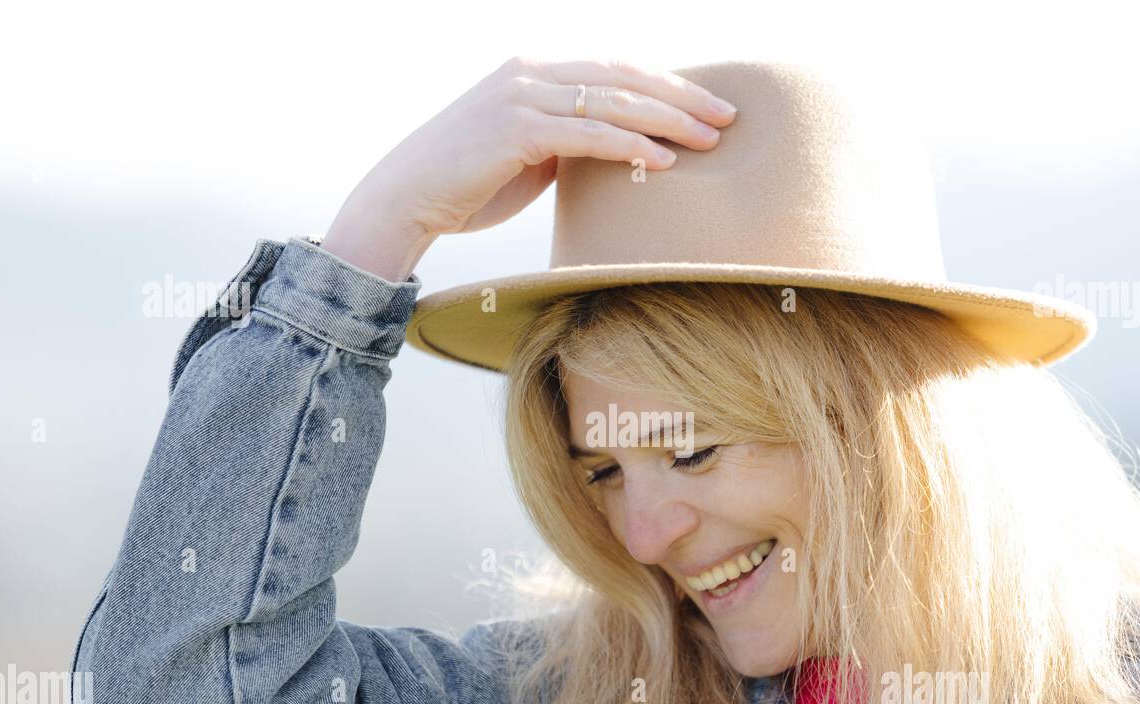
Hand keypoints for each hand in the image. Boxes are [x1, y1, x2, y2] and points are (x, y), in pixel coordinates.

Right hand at [321, 56, 737, 280]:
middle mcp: (531, 70)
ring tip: (711, 141)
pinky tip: (664, 162)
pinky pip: (588, 136)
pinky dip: (630, 146)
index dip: (669, 85)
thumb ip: (568, 140)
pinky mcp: (516, 130)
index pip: (618, 68)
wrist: (409, 198)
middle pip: (626, 76)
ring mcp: (523, 96)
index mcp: (537, 68)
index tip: (712, 105)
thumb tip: (615, 149)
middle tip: (730, 117)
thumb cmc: (470, 182)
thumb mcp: (529, 152)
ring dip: (668, 121)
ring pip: (613, 103)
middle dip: (683, 97)